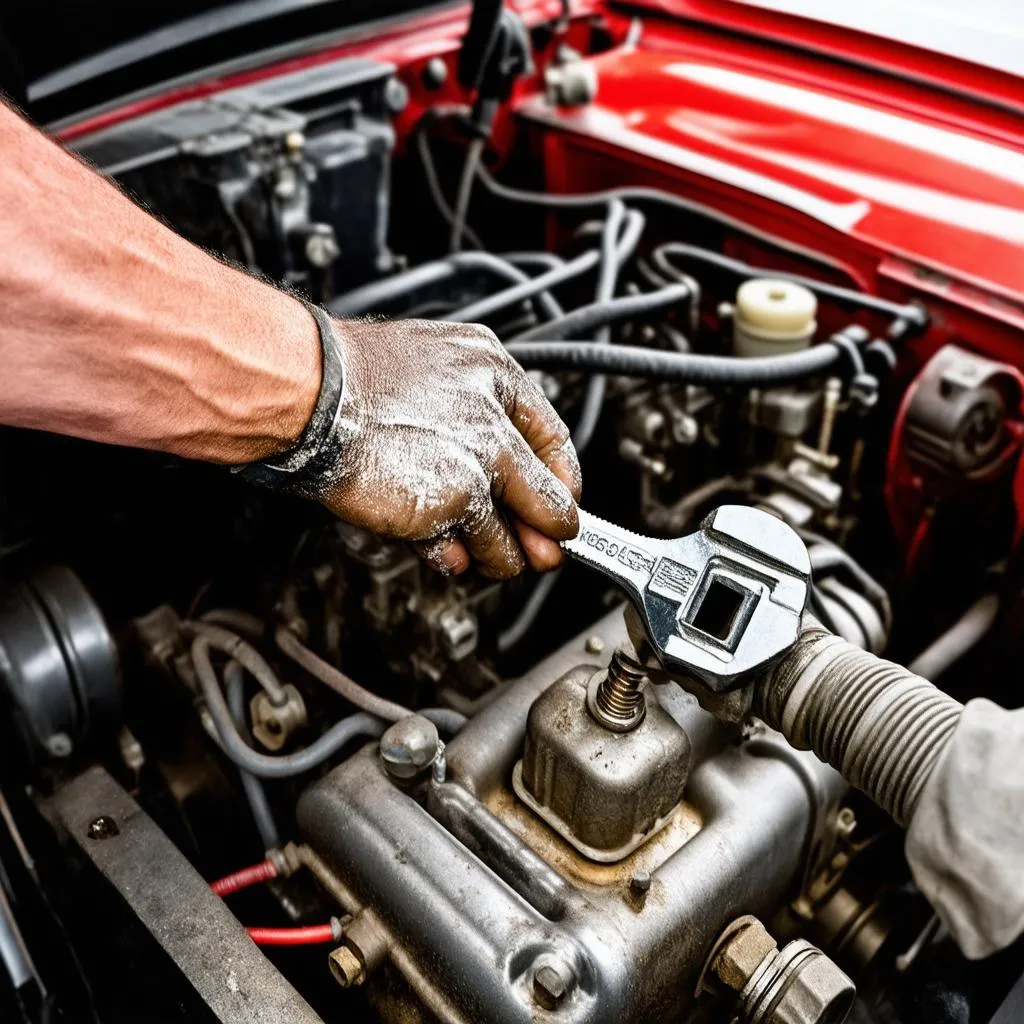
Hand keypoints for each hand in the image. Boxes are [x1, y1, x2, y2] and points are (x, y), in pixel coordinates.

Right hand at [315, 318, 580, 577]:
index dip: (556, 482)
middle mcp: (494, 415)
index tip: (556, 506)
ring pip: (515, 534)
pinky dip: (457, 559)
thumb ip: (466, 421)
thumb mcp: (425, 376)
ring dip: (501, 555)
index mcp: (492, 370)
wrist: (306, 389)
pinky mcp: (456, 498)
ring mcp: (478, 458)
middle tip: (545, 551)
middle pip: (547, 495)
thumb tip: (496, 475)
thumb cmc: (345, 381)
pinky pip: (472, 549)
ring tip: (481, 556)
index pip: (551, 437)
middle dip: (547, 534)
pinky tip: (444, 551)